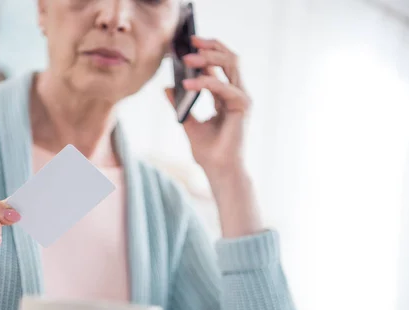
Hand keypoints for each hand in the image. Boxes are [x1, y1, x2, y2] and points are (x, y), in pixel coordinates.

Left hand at [165, 36, 250, 177]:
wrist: (219, 170)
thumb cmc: (208, 151)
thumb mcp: (187, 122)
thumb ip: (179, 104)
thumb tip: (166, 87)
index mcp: (225, 96)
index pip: (219, 65)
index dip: (205, 52)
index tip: (185, 45)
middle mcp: (236, 94)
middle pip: (229, 58)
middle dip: (210, 46)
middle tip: (190, 41)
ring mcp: (241, 98)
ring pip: (231, 64)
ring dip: (209, 58)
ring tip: (188, 58)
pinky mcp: (243, 106)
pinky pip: (223, 87)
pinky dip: (206, 83)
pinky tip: (189, 85)